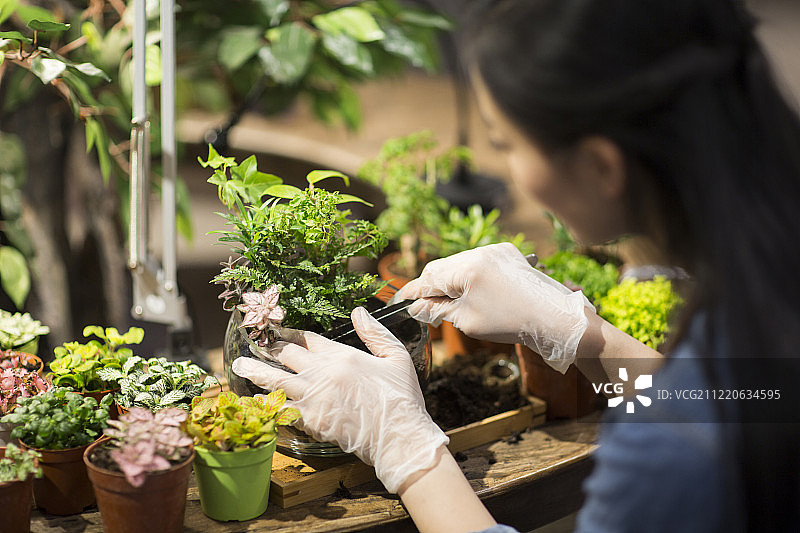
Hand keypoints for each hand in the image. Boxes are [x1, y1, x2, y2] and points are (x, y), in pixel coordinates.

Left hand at [231, 307, 448, 492]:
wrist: (398, 435)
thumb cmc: (401, 397)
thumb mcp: (396, 356)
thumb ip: (375, 333)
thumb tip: (358, 311)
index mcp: (342, 355)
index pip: (307, 339)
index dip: (289, 333)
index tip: (276, 330)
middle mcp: (323, 372)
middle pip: (286, 355)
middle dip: (267, 347)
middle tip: (252, 343)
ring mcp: (314, 397)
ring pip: (276, 380)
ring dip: (255, 371)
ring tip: (237, 364)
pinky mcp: (310, 420)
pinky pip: (281, 409)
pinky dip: (266, 403)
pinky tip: (253, 399)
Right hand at [396, 242, 591, 372]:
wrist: (555, 320)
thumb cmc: (512, 323)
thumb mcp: (467, 321)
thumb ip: (437, 310)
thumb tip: (416, 308)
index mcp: (467, 268)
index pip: (428, 278)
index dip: (412, 292)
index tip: (401, 301)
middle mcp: (479, 252)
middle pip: (441, 267)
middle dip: (431, 287)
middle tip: (426, 309)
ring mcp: (495, 250)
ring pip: (458, 263)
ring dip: (450, 281)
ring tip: (451, 305)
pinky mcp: (507, 253)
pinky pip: (477, 262)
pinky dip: (469, 276)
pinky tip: (472, 294)